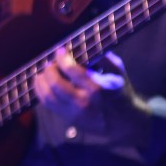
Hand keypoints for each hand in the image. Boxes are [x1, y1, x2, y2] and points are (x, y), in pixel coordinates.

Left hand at [33, 48, 151, 141]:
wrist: (125, 122)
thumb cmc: (119, 91)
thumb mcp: (118, 71)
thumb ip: (102, 56)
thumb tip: (83, 42)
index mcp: (97, 87)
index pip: (71, 70)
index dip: (62, 57)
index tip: (61, 50)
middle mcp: (84, 102)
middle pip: (55, 83)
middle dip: (49, 68)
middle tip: (52, 62)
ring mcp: (75, 112)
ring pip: (48, 95)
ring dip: (42, 79)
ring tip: (45, 71)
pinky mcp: (69, 118)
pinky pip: (47, 104)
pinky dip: (40, 90)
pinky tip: (42, 82)